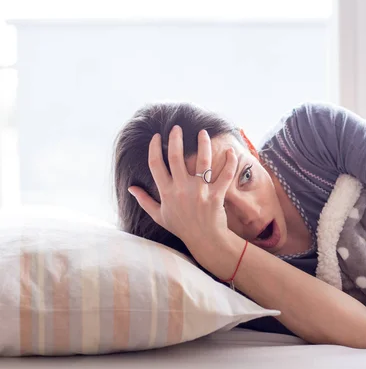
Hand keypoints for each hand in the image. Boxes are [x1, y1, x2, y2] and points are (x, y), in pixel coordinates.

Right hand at [127, 126, 237, 248]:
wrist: (204, 240)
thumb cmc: (181, 227)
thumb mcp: (159, 215)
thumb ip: (144, 200)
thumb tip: (131, 188)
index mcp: (166, 192)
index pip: (155, 164)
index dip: (154, 148)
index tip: (157, 136)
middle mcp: (182, 189)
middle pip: (176, 157)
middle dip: (176, 139)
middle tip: (177, 128)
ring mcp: (200, 191)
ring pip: (202, 161)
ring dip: (203, 144)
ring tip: (203, 132)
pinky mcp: (216, 195)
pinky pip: (225, 175)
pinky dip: (229, 162)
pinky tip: (230, 150)